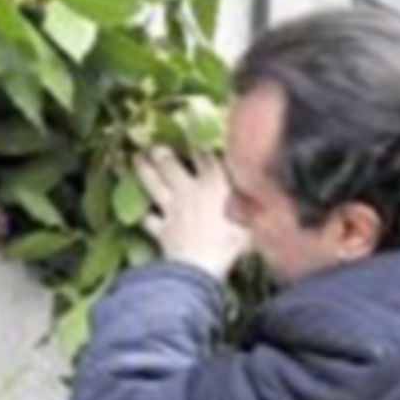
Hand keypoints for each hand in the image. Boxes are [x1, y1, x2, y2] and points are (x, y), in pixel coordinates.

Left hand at [134, 147, 250, 278]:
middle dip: (163, 153)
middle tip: (154, 144)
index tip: (191, 134)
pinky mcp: (162, 230)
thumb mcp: (253, 218)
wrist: (202, 265)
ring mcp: (172, 210)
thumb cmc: (233, 241)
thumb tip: (263, 190)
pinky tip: (142, 214)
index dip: (197, 145)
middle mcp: (189, 191)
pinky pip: (150, 220)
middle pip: (171, 166)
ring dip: (145, 172)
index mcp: (214, 183)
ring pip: (155, 186)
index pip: (205, 157)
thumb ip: (253, 202)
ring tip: (136, 159)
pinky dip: (146, 216)